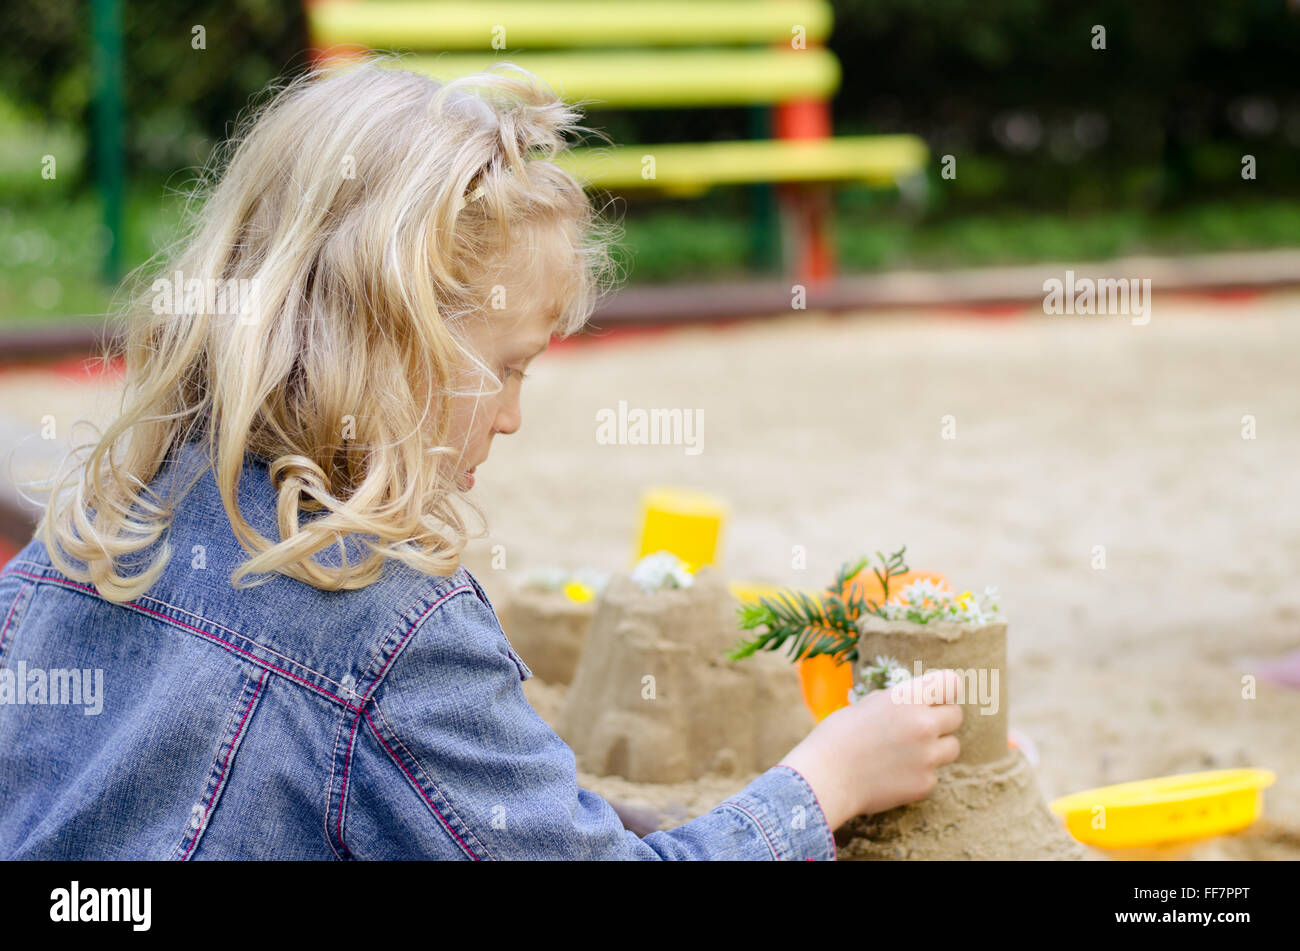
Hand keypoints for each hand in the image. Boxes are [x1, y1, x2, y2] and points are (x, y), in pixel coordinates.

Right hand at [778, 668, 963, 829]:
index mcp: (906, 698)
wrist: (825, 778)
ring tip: (906, 753)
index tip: (936, 698)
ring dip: (936, 748)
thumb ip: (898, 701)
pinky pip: (934, 774)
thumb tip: (917, 701)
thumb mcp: (867, 704)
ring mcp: (928, 756)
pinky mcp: (926, 784)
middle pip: (956, 716)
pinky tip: (893, 774)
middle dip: (941, 720)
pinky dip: (919, 774)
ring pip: (952, 747)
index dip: (945, 690)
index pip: (951, 683)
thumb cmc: (837, 736)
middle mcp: (923, 724)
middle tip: (918, 728)